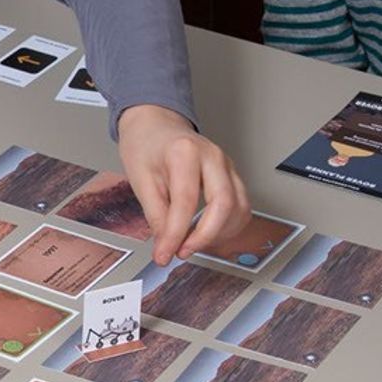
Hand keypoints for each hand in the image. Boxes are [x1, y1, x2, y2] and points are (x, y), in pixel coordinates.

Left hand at [117, 104, 251, 264]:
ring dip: (219, 234)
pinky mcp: (233, 175)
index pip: (186, 201)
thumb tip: (166, 246)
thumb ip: (156, 215)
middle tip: (182, 251)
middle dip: (204, 236)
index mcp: (185, 152)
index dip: (176, 234)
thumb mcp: (140, 179)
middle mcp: (213, 156)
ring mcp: (227, 164)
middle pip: (223, 204)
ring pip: (239, 208)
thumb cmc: (147, 146)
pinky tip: (208, 233)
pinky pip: (241, 206)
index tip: (164, 255)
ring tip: (192, 243)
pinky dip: (229, 226)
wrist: (156, 126)